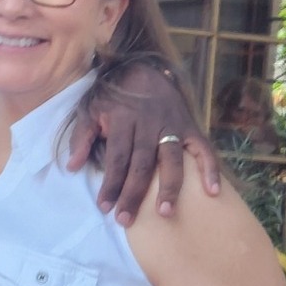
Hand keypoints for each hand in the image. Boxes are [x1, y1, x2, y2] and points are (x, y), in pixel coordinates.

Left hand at [65, 59, 219, 224]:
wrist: (141, 64)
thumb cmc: (111, 92)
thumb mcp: (90, 107)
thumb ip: (82, 136)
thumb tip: (71, 167)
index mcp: (123, 119)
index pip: (117, 158)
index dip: (111, 183)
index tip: (104, 207)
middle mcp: (149, 123)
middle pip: (142, 164)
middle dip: (134, 194)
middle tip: (126, 220)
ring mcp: (173, 125)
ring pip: (171, 159)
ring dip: (169, 187)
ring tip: (164, 212)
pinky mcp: (190, 126)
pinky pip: (203, 149)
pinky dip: (210, 169)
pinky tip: (213, 192)